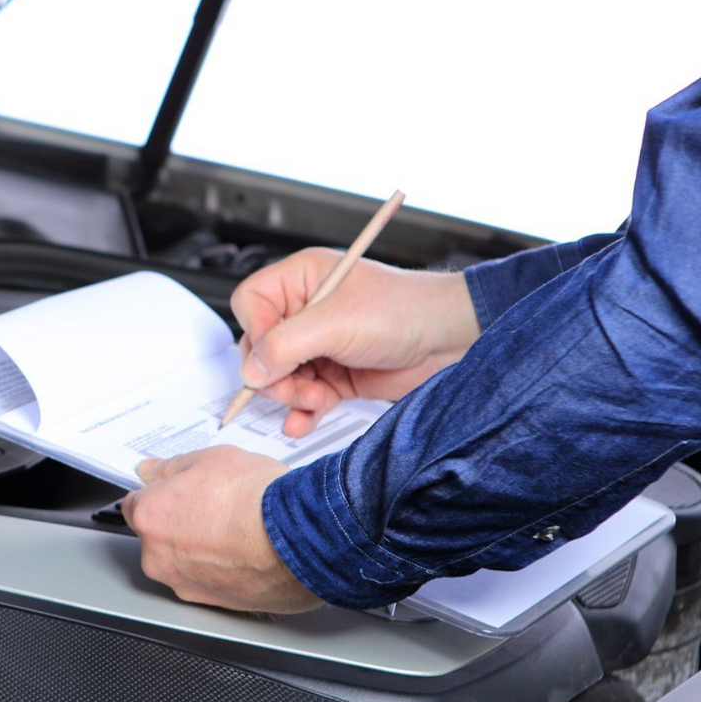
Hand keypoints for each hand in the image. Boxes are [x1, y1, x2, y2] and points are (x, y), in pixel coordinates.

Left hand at [122, 448, 321, 613]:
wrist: (301, 538)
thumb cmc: (258, 499)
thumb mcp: (212, 459)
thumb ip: (172, 467)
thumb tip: (151, 470)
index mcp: (151, 518)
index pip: (136, 505)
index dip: (158, 496)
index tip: (174, 492)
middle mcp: (160, 558)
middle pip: (159, 538)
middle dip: (181, 525)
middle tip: (216, 508)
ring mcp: (187, 586)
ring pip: (186, 564)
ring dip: (204, 551)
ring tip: (240, 531)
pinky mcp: (217, 606)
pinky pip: (214, 583)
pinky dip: (226, 571)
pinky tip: (249, 553)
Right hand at [233, 248, 479, 436]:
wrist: (450, 340)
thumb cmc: (404, 310)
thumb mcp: (335, 323)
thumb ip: (285, 346)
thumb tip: (251, 371)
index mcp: (300, 280)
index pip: (250, 305)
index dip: (255, 333)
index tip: (271, 357)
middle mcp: (304, 312)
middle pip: (259, 349)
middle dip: (275, 375)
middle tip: (295, 387)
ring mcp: (318, 345)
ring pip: (279, 378)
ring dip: (292, 396)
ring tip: (315, 399)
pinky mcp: (333, 375)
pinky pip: (302, 397)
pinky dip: (302, 412)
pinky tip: (304, 420)